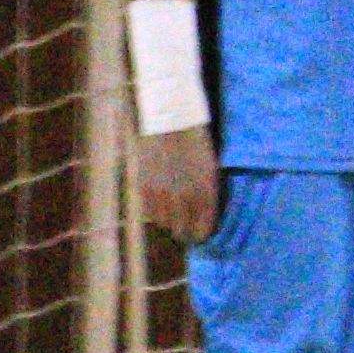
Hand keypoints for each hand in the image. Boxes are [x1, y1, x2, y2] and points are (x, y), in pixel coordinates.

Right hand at [137, 123, 221, 243]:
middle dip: (184, 230)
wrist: (170, 118)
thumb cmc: (195, 140)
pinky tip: (158, 200)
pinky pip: (149, 212)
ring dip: (168, 220)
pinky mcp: (144, 189)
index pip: (203, 230)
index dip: (201, 233)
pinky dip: (154, 210)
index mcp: (206, 194)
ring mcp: (162, 195)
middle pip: (182, 232)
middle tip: (183, 224)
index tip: (198, 231)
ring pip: (164, 224)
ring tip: (169, 208)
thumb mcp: (209, 169)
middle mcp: (185, 199)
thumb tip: (201, 217)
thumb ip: (207, 195)